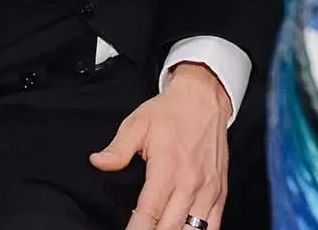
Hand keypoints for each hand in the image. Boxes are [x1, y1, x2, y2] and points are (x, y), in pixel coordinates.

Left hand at [91, 63, 229, 229]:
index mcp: (166, 168)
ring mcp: (207, 190)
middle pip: (170, 226)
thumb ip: (117, 149)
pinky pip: (214, 225)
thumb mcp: (136, 125)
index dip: (137, 229)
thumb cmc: (169, 113)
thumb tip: (97, 162)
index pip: (149, 211)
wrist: (203, 101)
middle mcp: (189, 183)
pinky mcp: (220, 193)